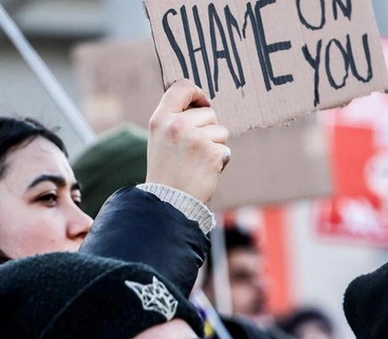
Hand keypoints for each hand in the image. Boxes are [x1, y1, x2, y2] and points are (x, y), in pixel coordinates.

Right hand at [145, 80, 230, 204]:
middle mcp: (176, 125)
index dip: (197, 92)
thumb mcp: (161, 139)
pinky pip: (226, 151)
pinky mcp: (211, 153)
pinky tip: (205, 172)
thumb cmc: (166, 172)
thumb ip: (175, 120)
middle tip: (194, 152)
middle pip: (209, 113)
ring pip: (221, 131)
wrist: (167, 202)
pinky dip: (220, 162)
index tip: (204, 102)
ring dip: (216, 147)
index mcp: (160, 118)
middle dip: (209, 130)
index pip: (182, 87)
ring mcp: (195, 138)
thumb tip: (203, 104)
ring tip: (198, 162)